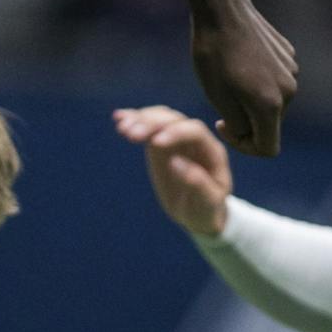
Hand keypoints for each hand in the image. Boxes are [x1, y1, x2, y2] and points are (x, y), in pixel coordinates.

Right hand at [115, 104, 232, 235]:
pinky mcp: (159, 142)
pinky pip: (147, 125)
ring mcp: (176, 139)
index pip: (194, 131)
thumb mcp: (207, 203)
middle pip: (173, 120)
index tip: (155, 143)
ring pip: (159, 117)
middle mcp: (194, 140)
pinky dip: (133, 119)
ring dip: (140, 119)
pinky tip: (119, 118)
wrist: (197, 214)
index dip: (175, 133)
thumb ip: (197, 183)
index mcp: (212, 152)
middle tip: (130, 134)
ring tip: (122, 128)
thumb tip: (176, 162)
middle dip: (152, 123)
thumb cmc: (206, 209)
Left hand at [189, 3, 296, 155]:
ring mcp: (292, 72)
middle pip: (269, 122)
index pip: (268, 148)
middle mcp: (289, 92)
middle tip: (219, 97)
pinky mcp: (289, 56)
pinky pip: (273, 78)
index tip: (223, 125)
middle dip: (245, 117)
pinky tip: (238, 57)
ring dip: (250, 96)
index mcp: (270, 106)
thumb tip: (248, 133)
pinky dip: (257, 77)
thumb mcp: (216, 96)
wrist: (222, 10)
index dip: (244, 146)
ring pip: (271, 99)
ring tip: (227, 73)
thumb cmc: (212, 53)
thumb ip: (237, 123)